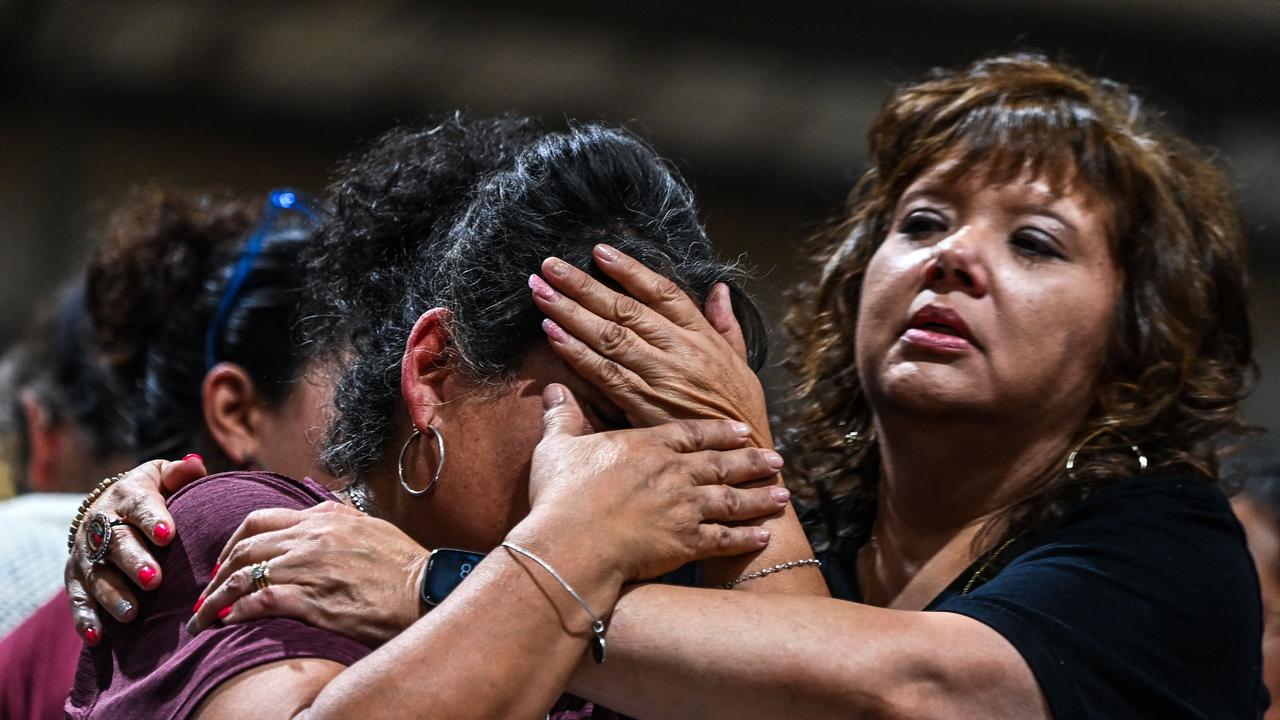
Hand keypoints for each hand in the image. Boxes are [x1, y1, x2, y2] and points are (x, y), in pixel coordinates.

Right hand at [65, 454, 206, 643]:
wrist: (109, 509)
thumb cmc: (151, 494)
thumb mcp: (162, 477)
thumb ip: (180, 474)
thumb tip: (196, 464)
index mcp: (127, 496)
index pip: (140, 506)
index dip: (153, 520)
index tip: (169, 535)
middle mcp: (101, 524)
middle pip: (116, 543)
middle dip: (134, 561)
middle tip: (154, 579)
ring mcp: (86, 553)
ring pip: (96, 575)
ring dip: (113, 595)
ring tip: (132, 613)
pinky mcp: (76, 578)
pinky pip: (77, 599)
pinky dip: (85, 618)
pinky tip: (97, 636)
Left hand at [187, 502, 429, 645]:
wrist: (426, 590)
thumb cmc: (404, 566)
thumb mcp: (371, 527)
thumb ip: (340, 520)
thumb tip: (321, 515)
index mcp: (325, 517)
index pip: (261, 520)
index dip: (233, 542)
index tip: (226, 562)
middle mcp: (311, 536)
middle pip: (244, 547)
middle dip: (217, 571)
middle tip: (207, 592)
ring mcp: (309, 567)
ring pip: (244, 575)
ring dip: (216, 597)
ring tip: (204, 616)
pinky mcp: (311, 599)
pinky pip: (259, 601)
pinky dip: (237, 611)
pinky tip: (228, 623)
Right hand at [512, 384, 788, 584]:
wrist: (572, 544)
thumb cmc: (561, 496)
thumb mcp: (557, 448)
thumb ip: (563, 417)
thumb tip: (555, 390)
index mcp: (647, 447)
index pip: (692, 433)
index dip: (719, 431)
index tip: (740, 429)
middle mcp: (674, 473)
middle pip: (722, 463)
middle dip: (751, 460)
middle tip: (776, 458)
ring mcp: (685, 508)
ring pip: (732, 499)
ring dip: (759, 497)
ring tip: (783, 495)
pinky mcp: (687, 543)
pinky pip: (725, 539)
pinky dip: (746, 537)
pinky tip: (762, 536)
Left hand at [529, 244, 771, 445]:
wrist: (742, 461)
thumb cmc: (739, 412)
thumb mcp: (742, 362)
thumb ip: (727, 324)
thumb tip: (719, 290)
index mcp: (702, 336)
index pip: (661, 292)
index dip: (628, 270)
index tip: (599, 252)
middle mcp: (679, 351)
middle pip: (624, 309)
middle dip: (583, 285)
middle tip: (550, 267)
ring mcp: (660, 378)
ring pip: (609, 337)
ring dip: (570, 313)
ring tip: (541, 293)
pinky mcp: (643, 406)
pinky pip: (604, 374)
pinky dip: (576, 353)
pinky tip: (553, 335)